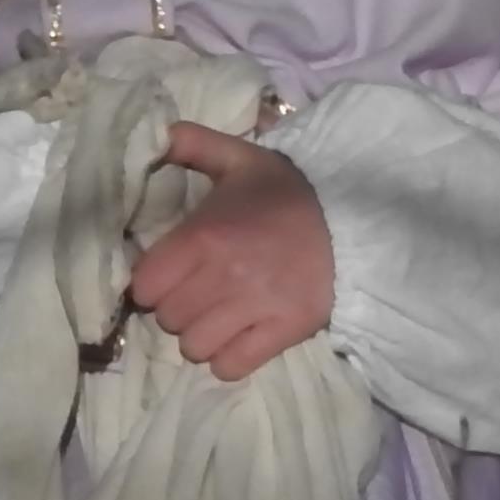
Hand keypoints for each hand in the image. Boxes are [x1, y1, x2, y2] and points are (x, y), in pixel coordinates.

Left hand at [125, 123, 334, 385]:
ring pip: (193, 347)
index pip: (144, 285)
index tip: (171, 275)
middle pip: (167, 318)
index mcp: (204, 235)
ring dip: (200, 336)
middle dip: (177, 308)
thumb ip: (193, 144)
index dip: (152, 282)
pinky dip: (228, 359)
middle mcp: (223, 275)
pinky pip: (230, 367)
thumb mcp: (241, 159)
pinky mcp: (283, 332)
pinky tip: (238, 338)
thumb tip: (155, 132)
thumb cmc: (287, 193)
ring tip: (217, 318)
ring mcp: (254, 308)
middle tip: (198, 294)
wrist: (354, 219)